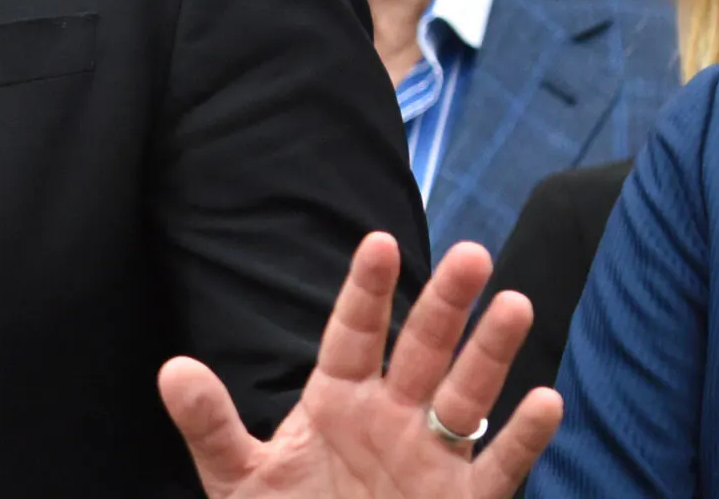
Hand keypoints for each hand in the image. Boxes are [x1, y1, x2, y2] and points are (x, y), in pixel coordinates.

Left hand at [161, 232, 561, 498]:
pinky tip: (545, 400)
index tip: (380, 242)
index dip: (367, 290)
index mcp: (337, 401)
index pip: (353, 333)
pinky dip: (522, 437)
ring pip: (466, 395)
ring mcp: (431, 459)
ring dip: (491, 354)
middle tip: (472, 254)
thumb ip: (211, 425)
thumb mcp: (239, 478)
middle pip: (421, 349)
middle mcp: (390, 419)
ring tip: (514, 304)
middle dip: (445, 304)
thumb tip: (172, 368)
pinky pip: (499, 466)